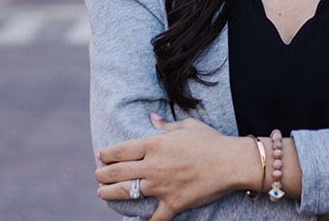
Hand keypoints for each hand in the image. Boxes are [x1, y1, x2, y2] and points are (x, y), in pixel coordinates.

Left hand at [95, 116, 243, 220]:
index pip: (121, 150)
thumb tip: (152, 118)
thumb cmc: (210, 140)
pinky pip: (153, 218)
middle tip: (98, 176)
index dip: (107, 154)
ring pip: (126, 193)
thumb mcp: (187, 125)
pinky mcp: (172, 204)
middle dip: (103, 175)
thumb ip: (165, 124)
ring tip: (102, 193)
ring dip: (109, 194)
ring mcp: (161, 186)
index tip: (101, 156)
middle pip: (118, 172)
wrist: (230, 162)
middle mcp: (153, 165)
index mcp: (155, 144)